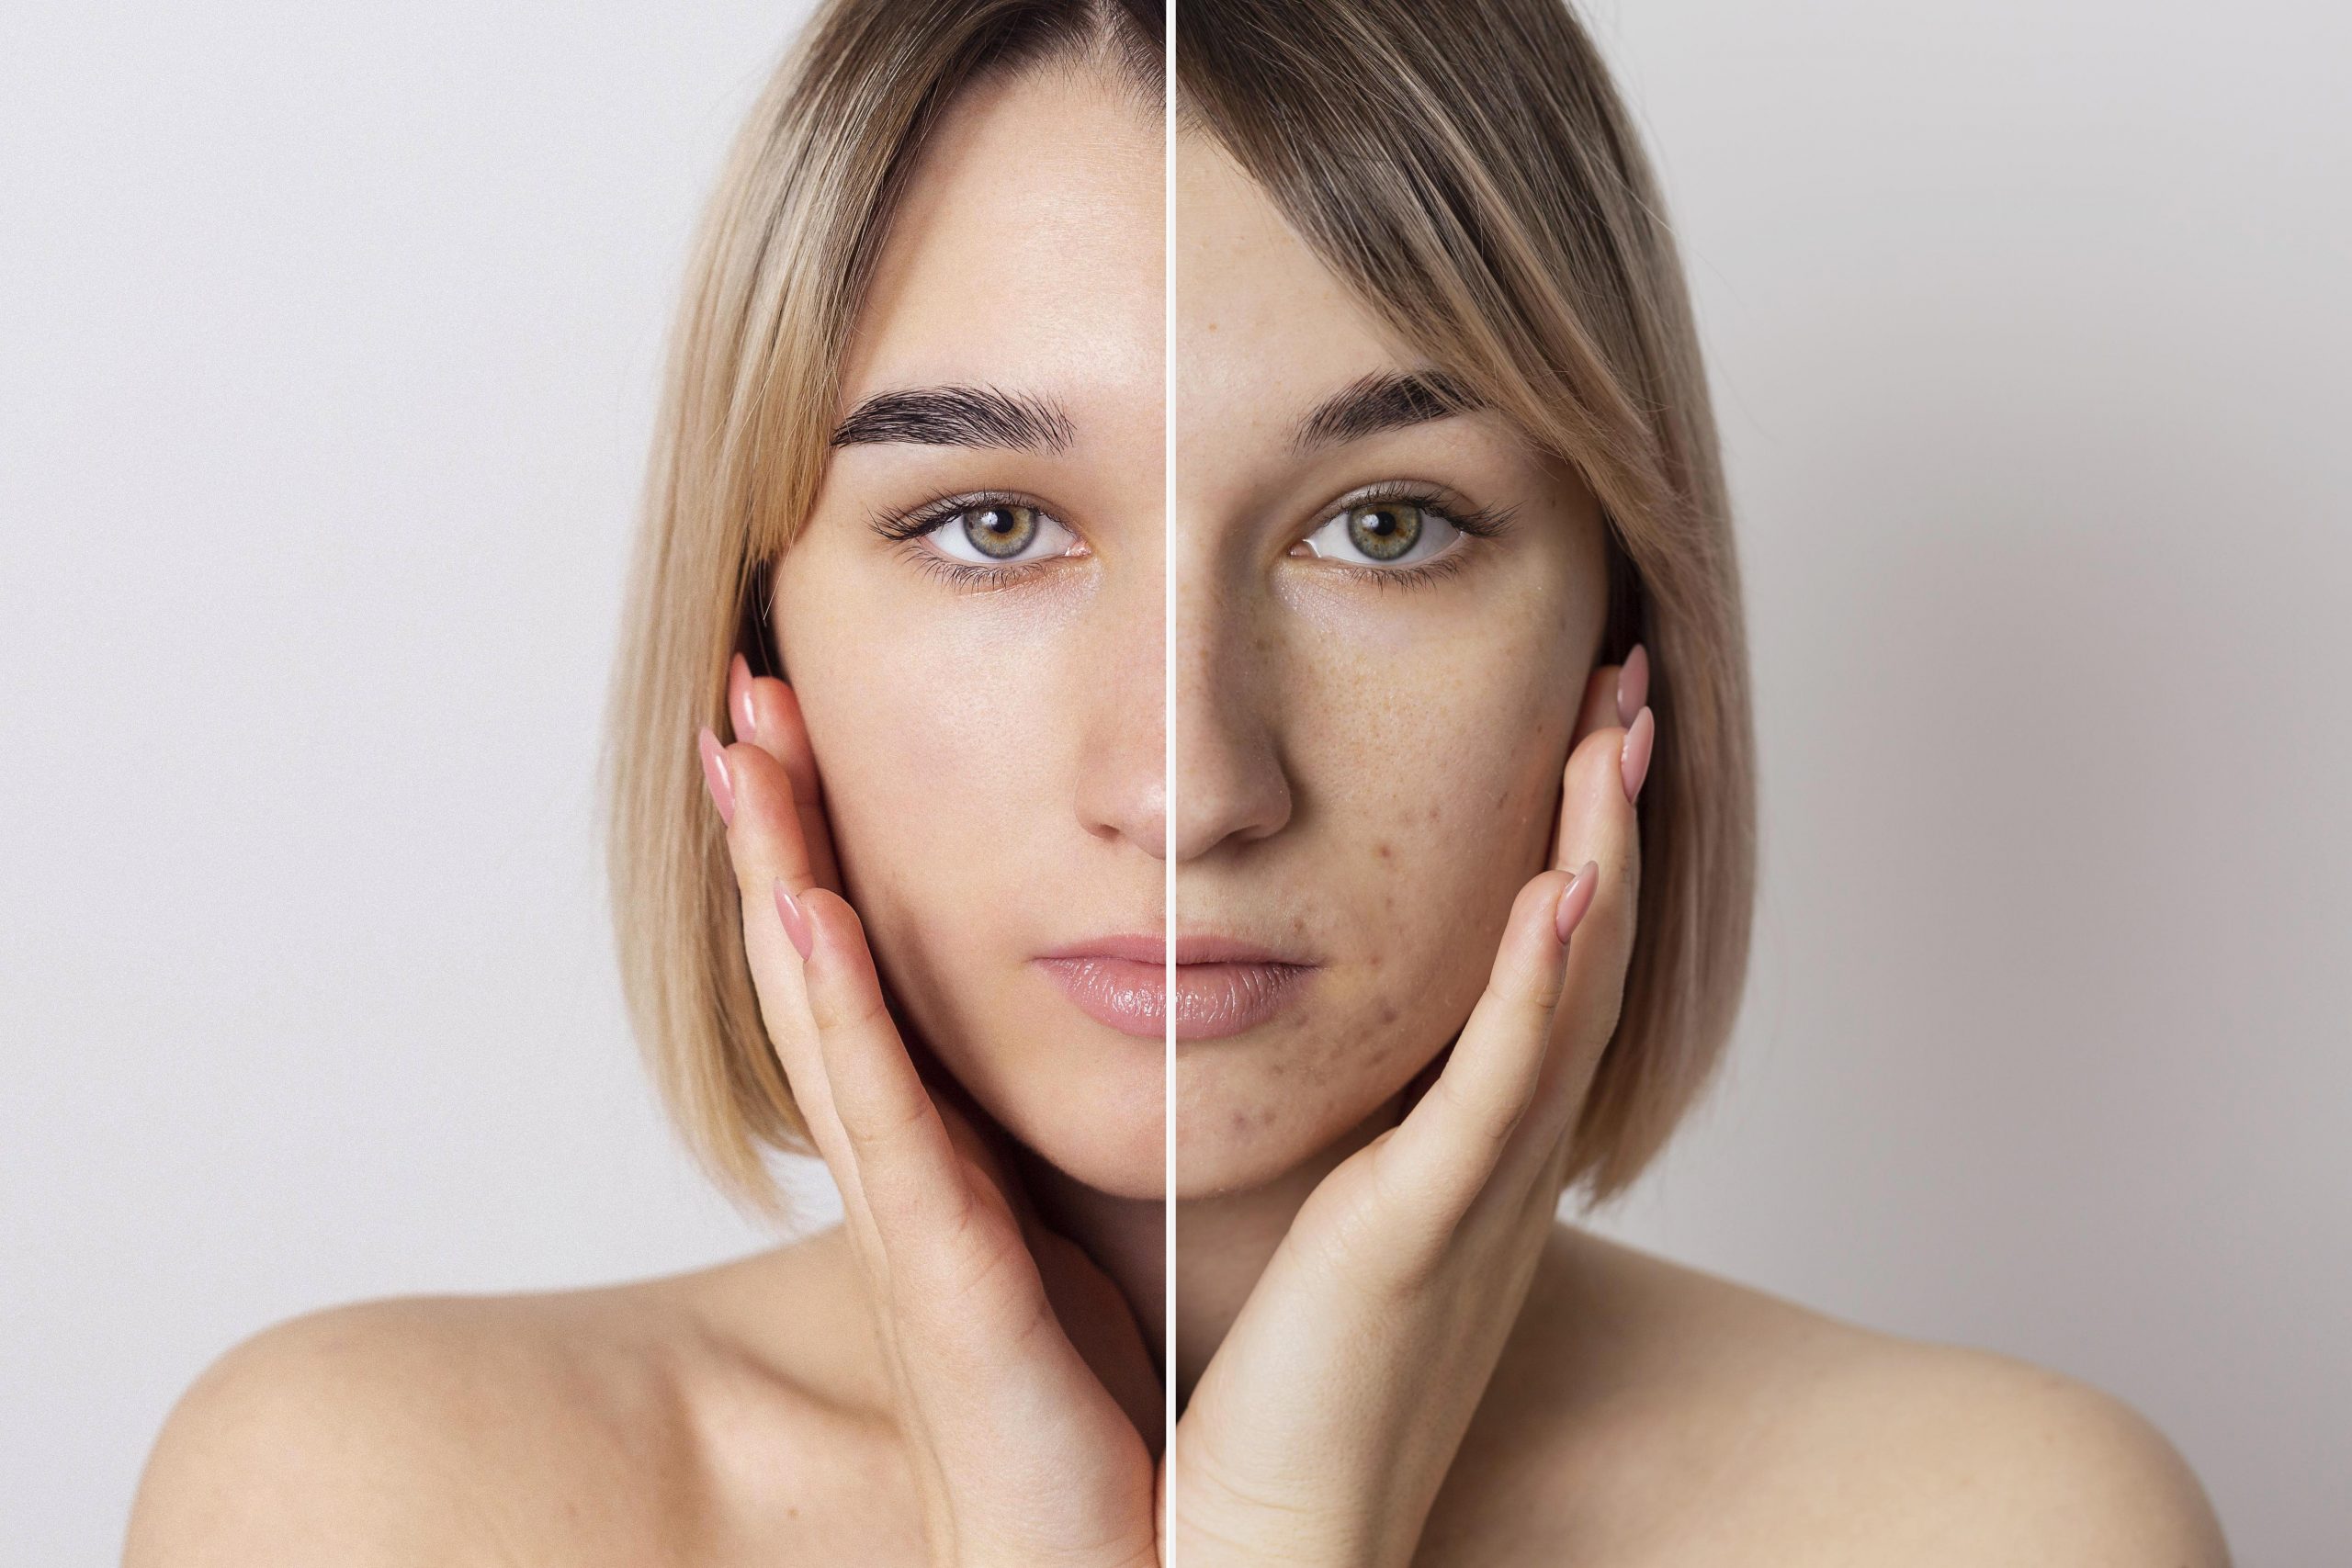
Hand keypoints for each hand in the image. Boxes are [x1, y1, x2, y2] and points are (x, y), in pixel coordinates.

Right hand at [704, 654, 1164, 1567]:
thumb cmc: (1110, 1414)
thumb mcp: (1085, 1234)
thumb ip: (1074, 1133)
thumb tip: (1125, 1023)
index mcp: (949, 1155)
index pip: (872, 967)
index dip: (827, 845)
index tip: (807, 722)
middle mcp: (908, 1173)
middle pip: (819, 963)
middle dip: (778, 825)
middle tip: (743, 692)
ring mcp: (909, 1223)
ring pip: (822, 1015)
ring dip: (775, 874)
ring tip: (744, 750)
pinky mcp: (941, 1284)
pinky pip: (883, 1125)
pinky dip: (831, 1013)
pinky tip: (798, 910)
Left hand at [1167, 653, 1654, 1567]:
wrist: (1258, 1551)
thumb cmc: (1265, 1401)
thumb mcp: (1317, 1233)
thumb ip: (1333, 1139)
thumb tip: (1274, 1034)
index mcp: (1462, 1158)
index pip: (1538, 972)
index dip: (1573, 847)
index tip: (1577, 732)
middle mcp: (1493, 1167)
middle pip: (1579, 956)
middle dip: (1607, 817)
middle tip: (1627, 689)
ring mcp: (1473, 1200)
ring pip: (1561, 998)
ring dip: (1597, 858)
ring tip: (1616, 734)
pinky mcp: (1423, 1240)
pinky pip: (1498, 1094)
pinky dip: (1540, 990)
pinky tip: (1561, 891)